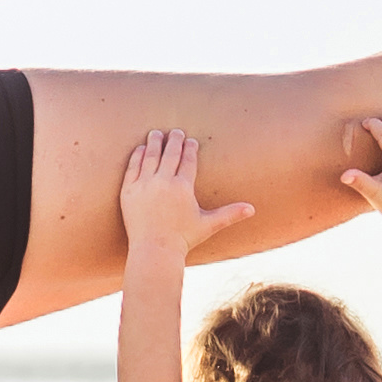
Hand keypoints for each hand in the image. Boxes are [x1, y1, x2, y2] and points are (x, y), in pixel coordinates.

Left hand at [121, 128, 256, 261]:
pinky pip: (133, 167)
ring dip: (153, 143)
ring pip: (150, 156)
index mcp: (183, 187)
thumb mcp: (208, 224)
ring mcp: (144, 185)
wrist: (155, 250)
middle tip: (176, 132)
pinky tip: (140, 149)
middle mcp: (163, 182)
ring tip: (156, 134)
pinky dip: (137, 156)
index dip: (190, 149)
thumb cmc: (183, 238)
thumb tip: (252, 209)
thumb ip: (230, 214)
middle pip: (170, 153)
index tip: (191, 141)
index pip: (187, 160)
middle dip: (174, 140)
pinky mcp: (129, 191)